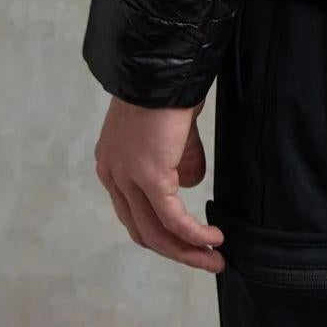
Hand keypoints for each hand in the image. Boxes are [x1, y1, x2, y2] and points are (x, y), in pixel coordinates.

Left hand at [94, 94, 226, 271]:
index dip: (161, 232)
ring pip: (157, 232)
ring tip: (214, 258)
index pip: (133, 212)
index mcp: (112, 163)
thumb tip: (189, 184)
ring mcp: (128, 178)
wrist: (164, 67)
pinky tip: (213, 238)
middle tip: (205, 259)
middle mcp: (113, 175)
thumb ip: (177, 158)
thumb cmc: (169, 89)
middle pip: (143, 231)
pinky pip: (173, 218)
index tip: (188, 242)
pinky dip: (195, 234)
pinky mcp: (150, 177)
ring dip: (188, 250)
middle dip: (176, 251)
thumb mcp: (171, 130)